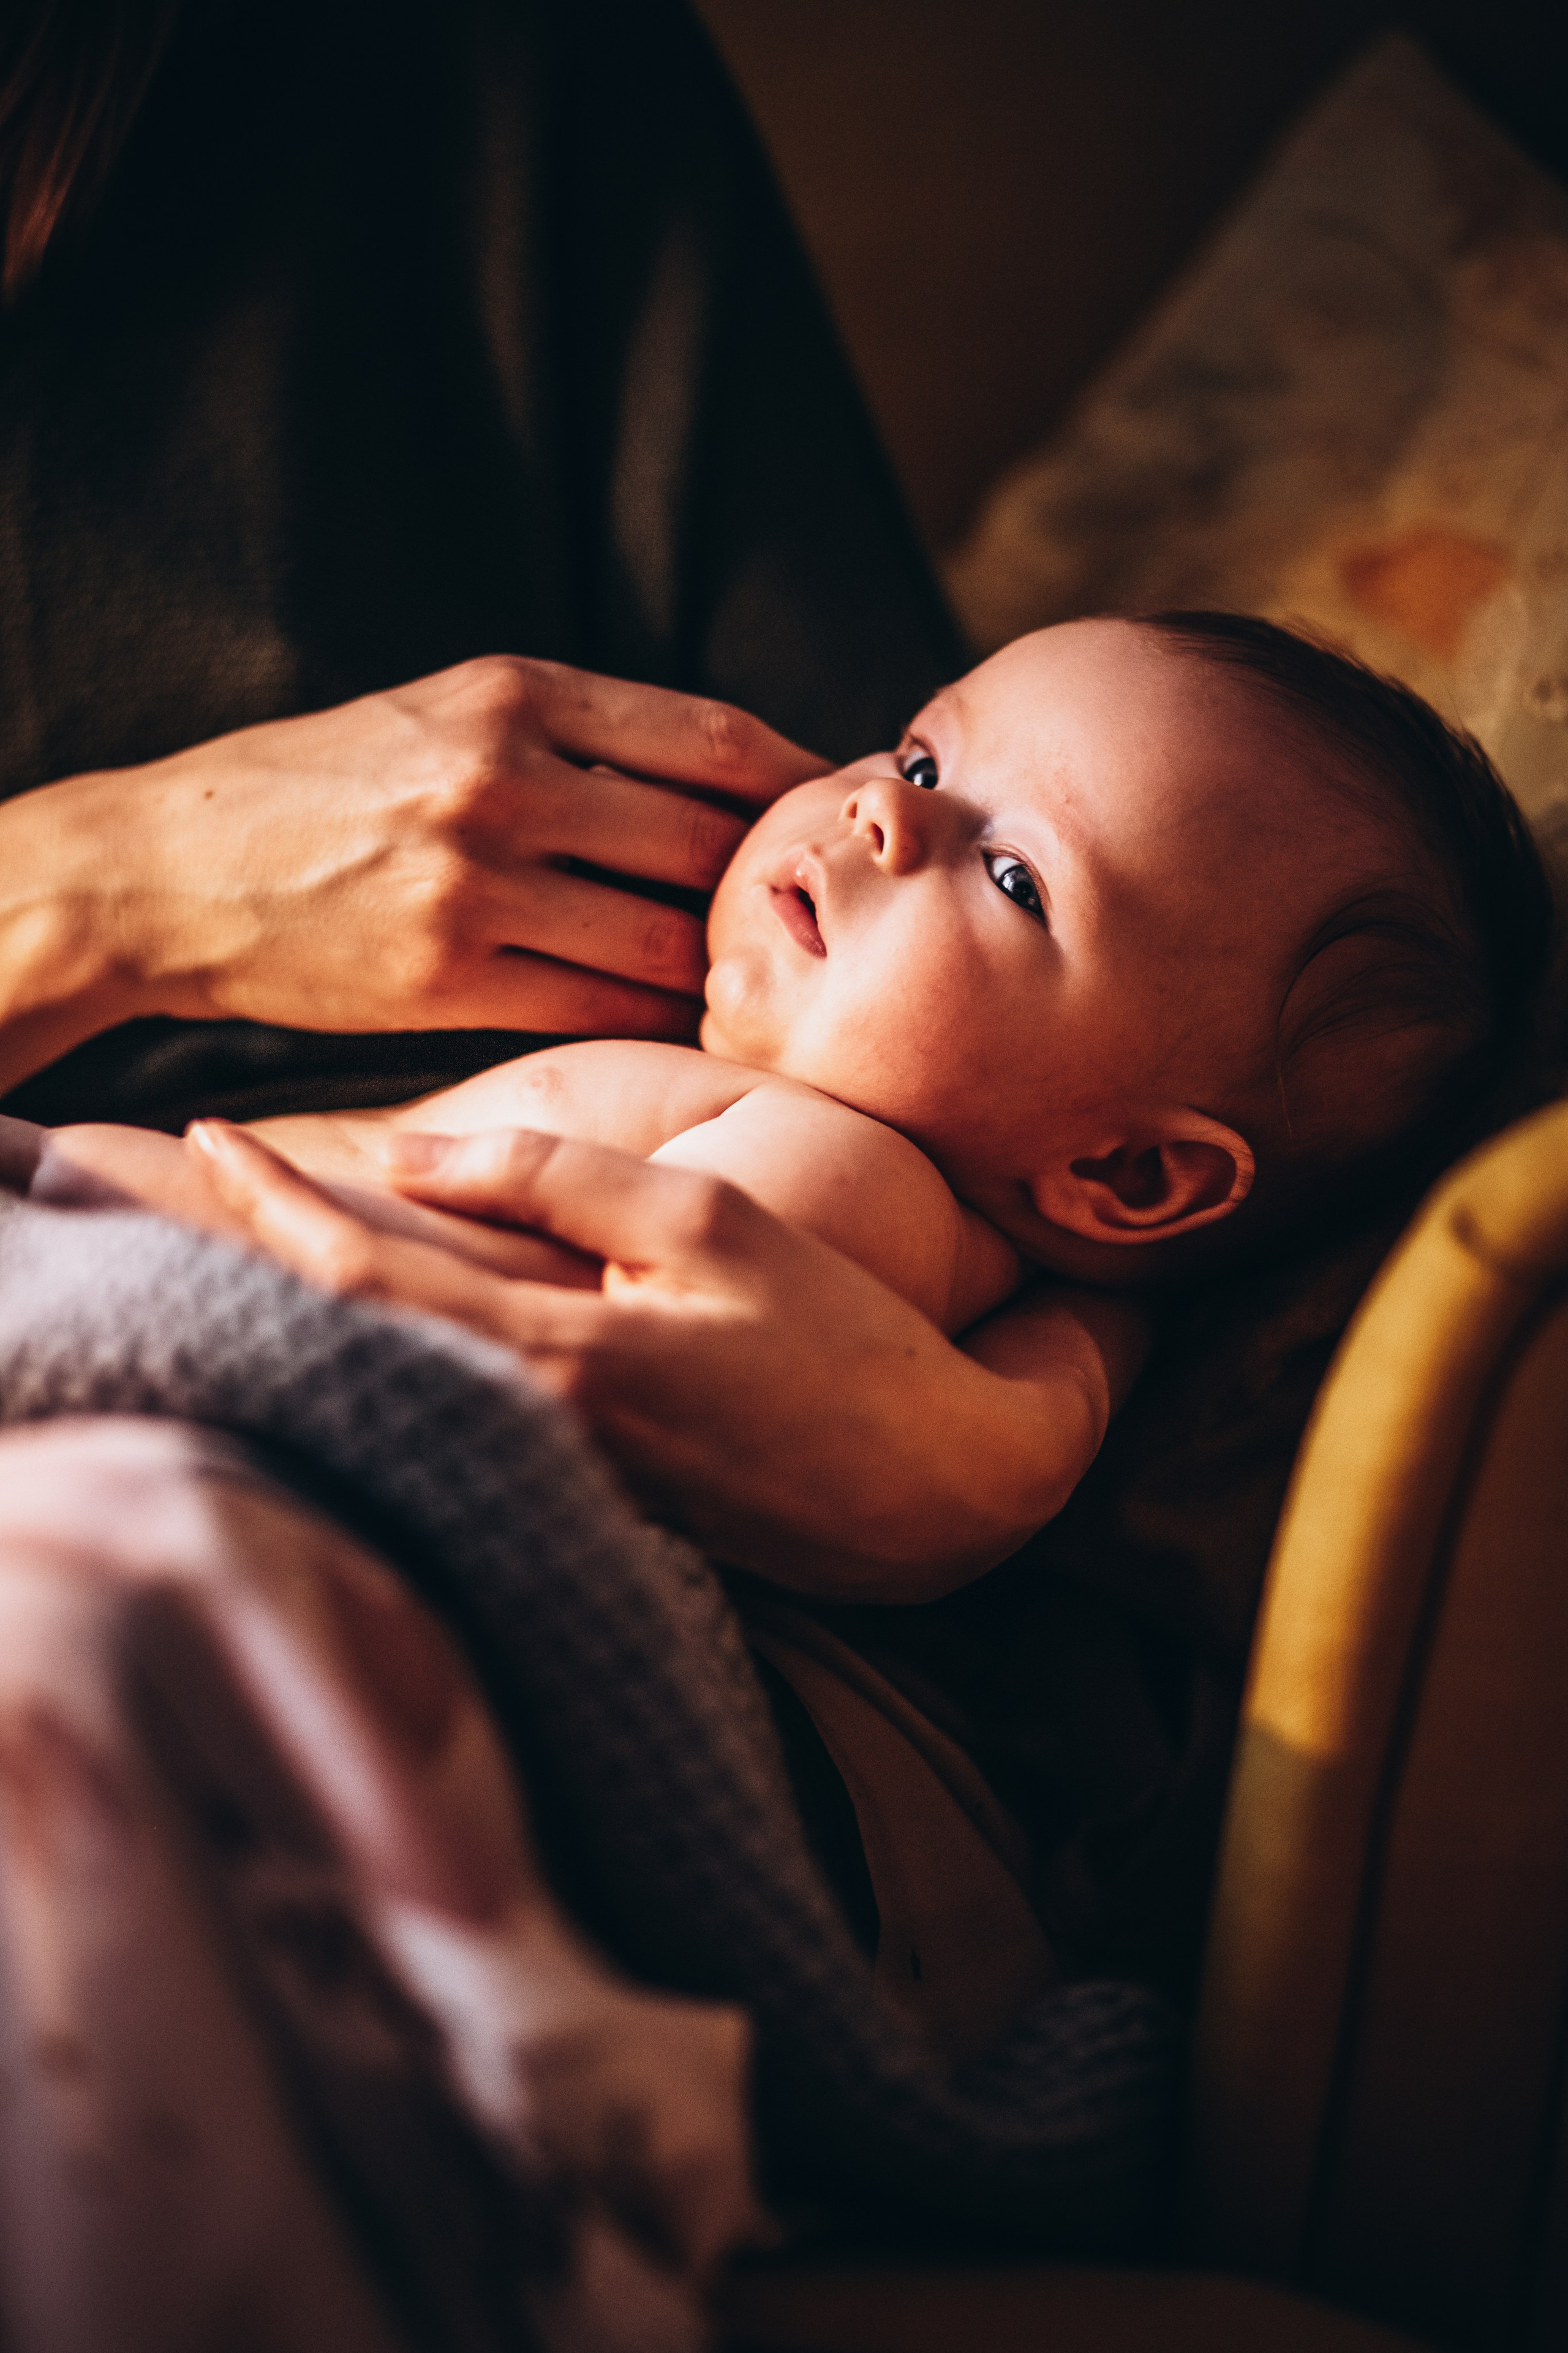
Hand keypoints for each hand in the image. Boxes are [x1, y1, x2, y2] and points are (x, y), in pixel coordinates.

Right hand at [0, 659, 829, 1090]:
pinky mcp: (447, 979)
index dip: (796, 783)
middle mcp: (505, 778)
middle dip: (769, 891)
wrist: (170, 869)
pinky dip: (649, 1024)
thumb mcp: (441, 712)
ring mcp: (476, 883)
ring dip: (715, 971)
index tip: (837, 815)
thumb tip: (713, 773)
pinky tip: (676, 1029)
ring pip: (660, 942)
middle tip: (814, 923)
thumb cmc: (320, 789)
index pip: (711, 736)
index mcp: (515, 692)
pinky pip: (597, 1012)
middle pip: (703, 844)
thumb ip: (571, 731)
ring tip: (750, 985)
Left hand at [187, 1121, 1073, 1599]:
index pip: (359, 1275)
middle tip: (205, 1175)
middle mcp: (526, 1430)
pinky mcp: (578, 1491)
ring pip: (389, 1372)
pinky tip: (380, 1299)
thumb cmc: (833, 1338)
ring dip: (321, 1298)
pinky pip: (451, 1400)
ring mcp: (547, 1473)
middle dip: (259, 1252)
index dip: (273, 1203)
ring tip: (270, 1220)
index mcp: (551, 1358)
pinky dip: (394, 1342)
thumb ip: (554, 1180)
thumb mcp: (705, 1221)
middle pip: (340, 1336)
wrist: (926, 1490)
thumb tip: (408, 1153)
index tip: (213, 1131)